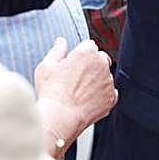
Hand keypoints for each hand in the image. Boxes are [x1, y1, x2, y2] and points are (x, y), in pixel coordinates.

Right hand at [33, 37, 116, 159]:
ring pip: (105, 76)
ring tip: (79, 93)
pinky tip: (87, 101)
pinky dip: (101, 95)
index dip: (80, 55)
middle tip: (76, 78)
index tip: (72, 64)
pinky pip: (109, 92)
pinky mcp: (111, 98)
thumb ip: (57, 50)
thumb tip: (61, 41)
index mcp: (87, 52)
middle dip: (91, 65)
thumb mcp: (46, 67)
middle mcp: (102, 64)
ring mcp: (108, 82)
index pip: (89, 46)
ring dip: (97, 80)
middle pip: (100, 59)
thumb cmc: (50, 92)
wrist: (59, 118)